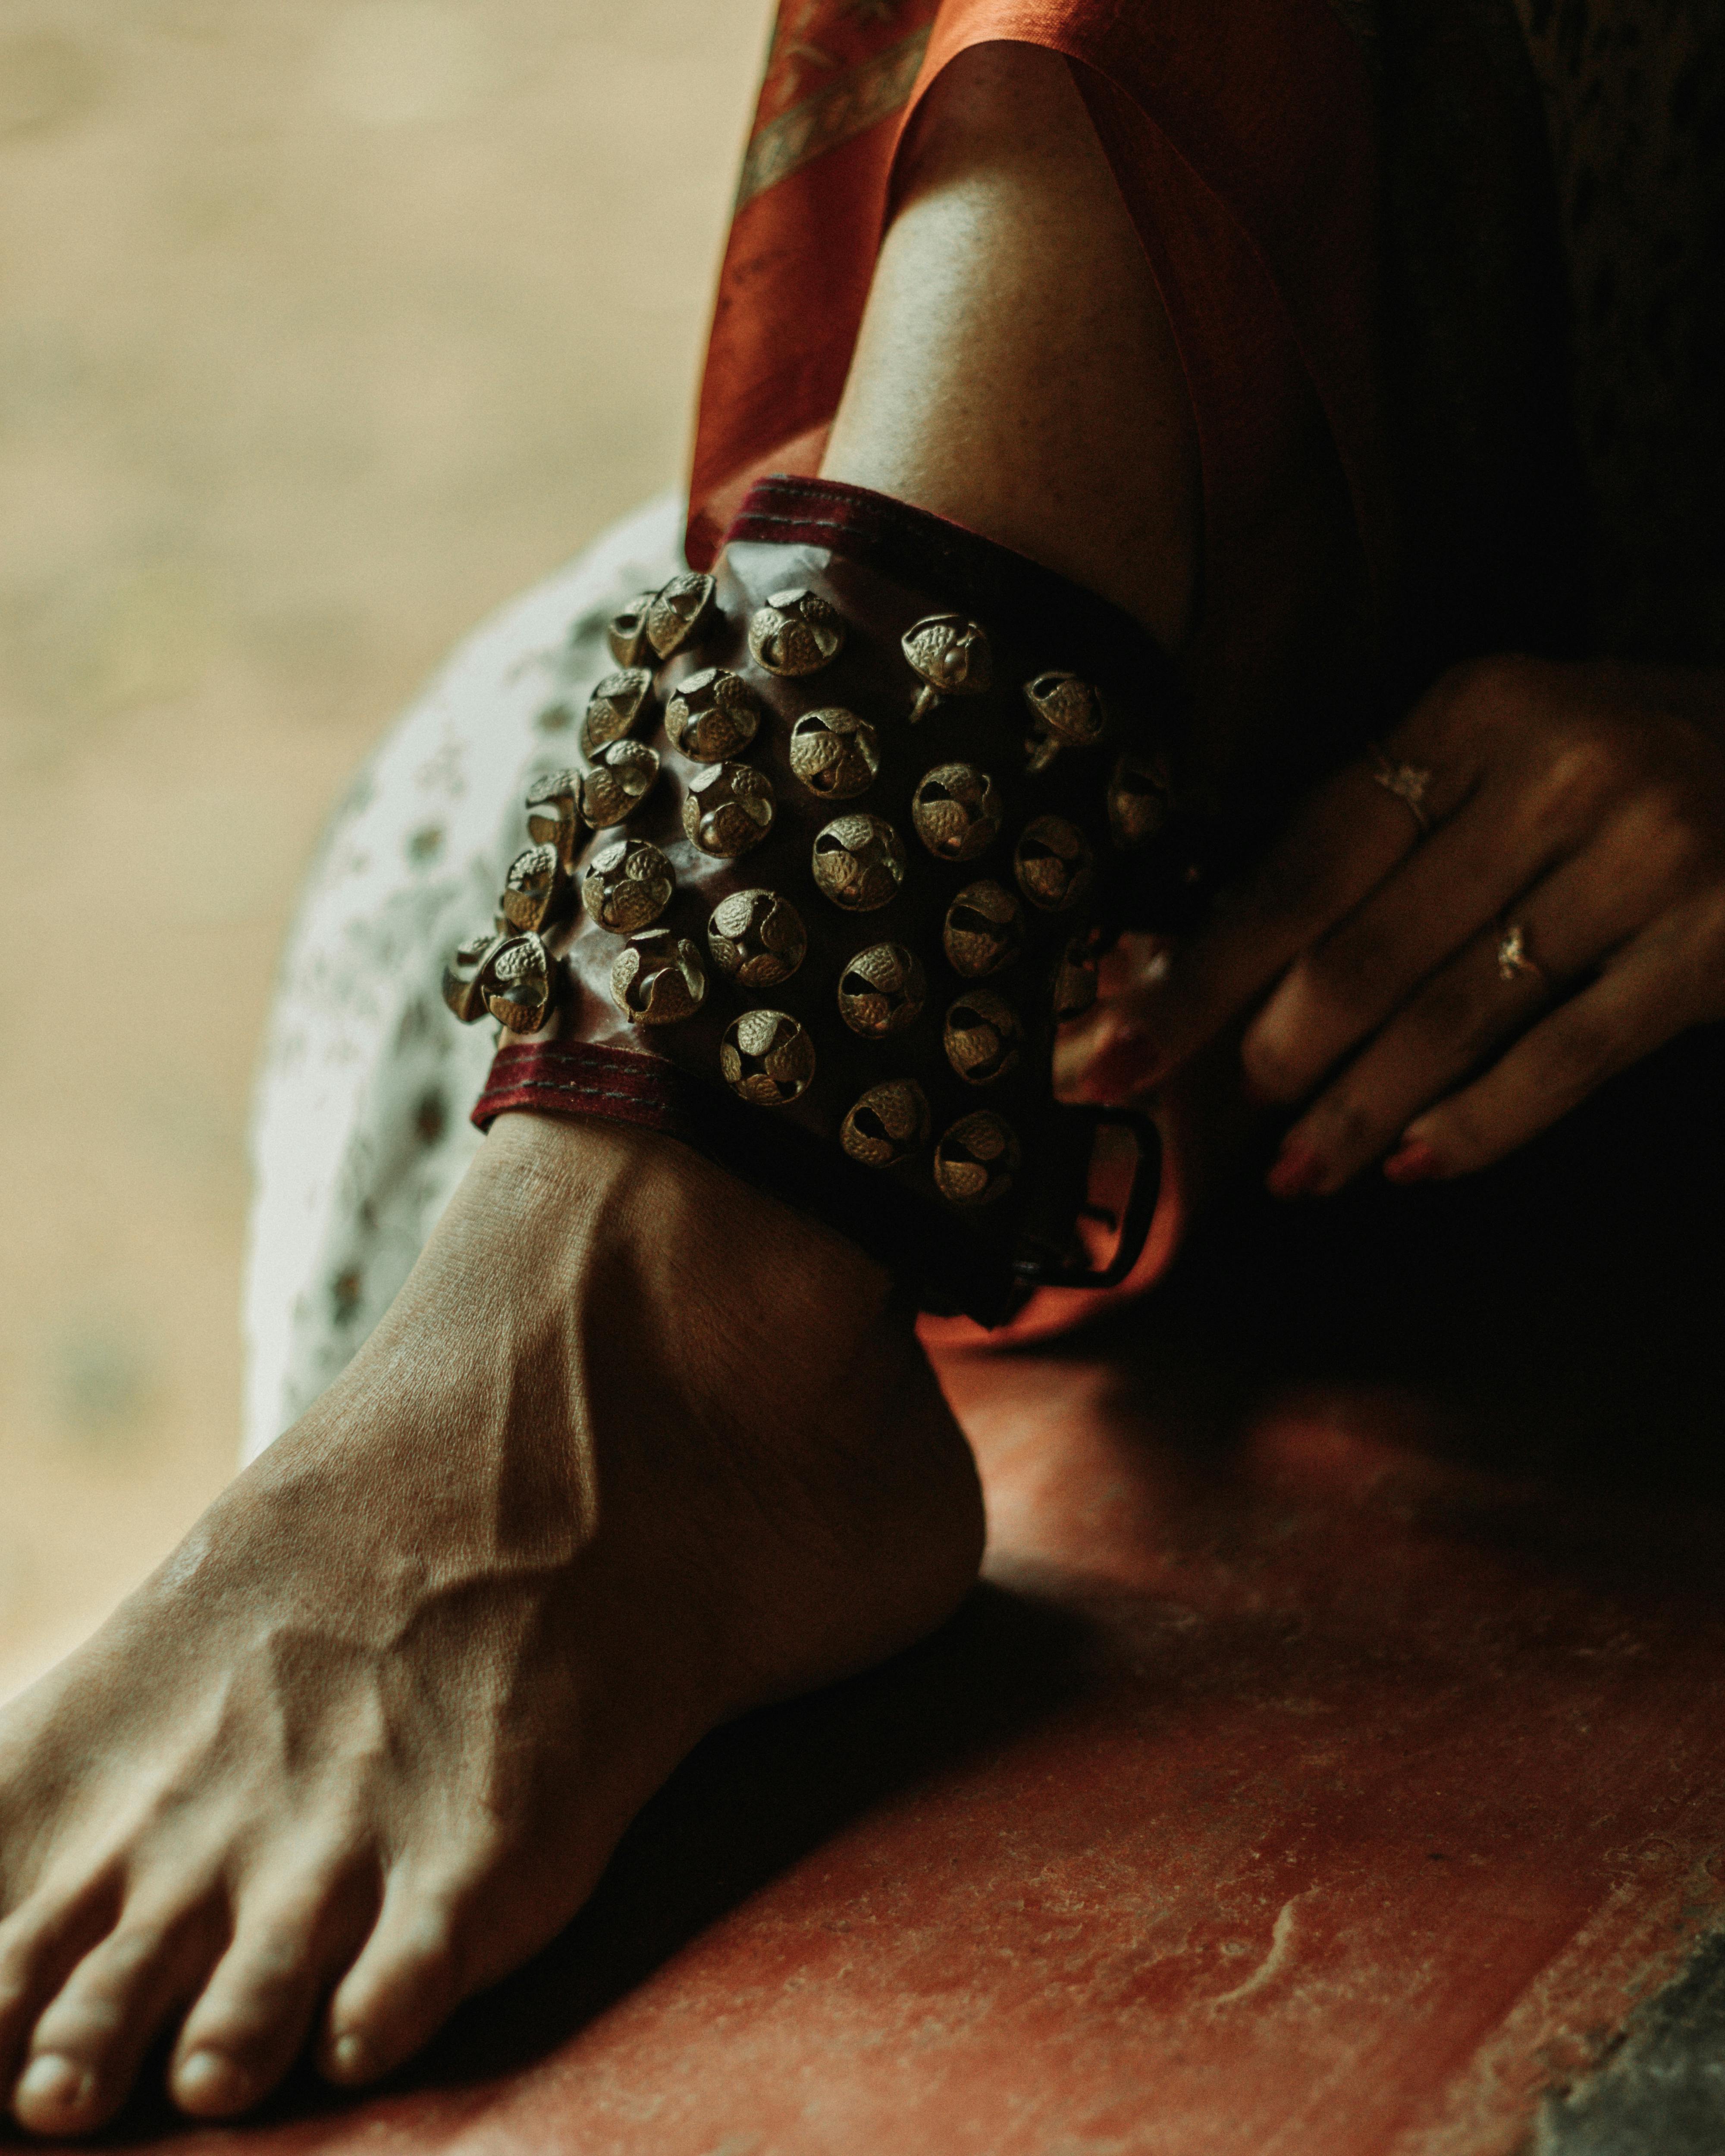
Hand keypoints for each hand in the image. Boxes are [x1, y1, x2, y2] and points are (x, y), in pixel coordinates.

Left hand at [1083, 656, 1724, 1192]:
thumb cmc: (1636, 775)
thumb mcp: (1510, 760)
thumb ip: (1383, 838)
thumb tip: (1212, 956)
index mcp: (1477, 710)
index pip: (1304, 859)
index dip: (1202, 967)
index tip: (1116, 1044)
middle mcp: (1560, 765)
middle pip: (1364, 949)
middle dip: (1267, 1054)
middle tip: (1202, 1121)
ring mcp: (1652, 852)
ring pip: (1454, 1015)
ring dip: (1357, 1109)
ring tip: (1297, 1169)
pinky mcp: (1722, 941)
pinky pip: (1567, 1058)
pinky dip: (1478, 1123)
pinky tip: (1411, 1165)